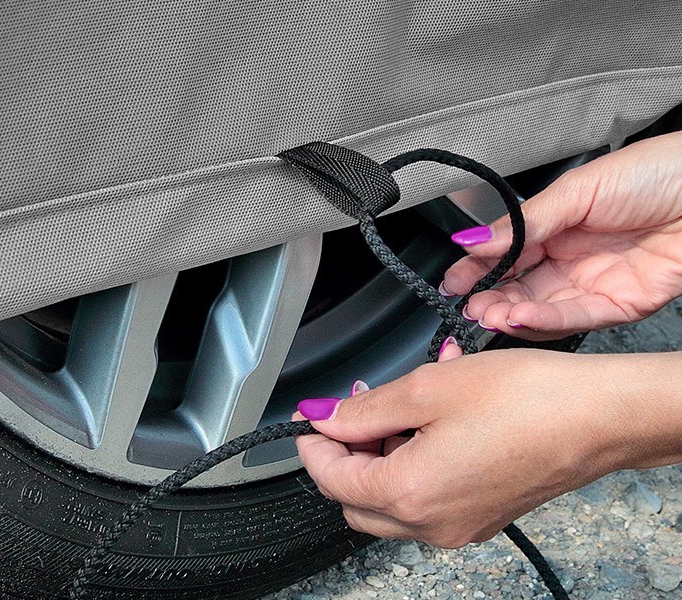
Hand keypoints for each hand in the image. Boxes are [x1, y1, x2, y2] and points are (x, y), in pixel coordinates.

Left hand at [294, 347, 681, 546]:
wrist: (599, 417)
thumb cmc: (526, 400)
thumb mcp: (427, 388)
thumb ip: (365, 408)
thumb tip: (324, 417)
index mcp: (410, 493)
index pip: (332, 479)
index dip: (314, 445)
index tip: (313, 418)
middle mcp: (432, 524)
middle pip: (356, 500)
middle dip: (346, 454)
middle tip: (355, 410)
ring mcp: (459, 525)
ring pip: (392, 500)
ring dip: (383, 454)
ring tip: (404, 402)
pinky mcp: (482, 516)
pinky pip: (428, 497)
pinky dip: (416, 462)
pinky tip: (435, 419)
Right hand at [442, 132, 681, 339]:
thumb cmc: (657, 172)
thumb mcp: (578, 191)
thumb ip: (525, 223)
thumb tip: (475, 240)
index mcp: (557, 226)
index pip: (507, 254)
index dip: (478, 269)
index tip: (452, 281)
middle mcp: (572, 258)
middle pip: (520, 287)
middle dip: (490, 298)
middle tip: (469, 304)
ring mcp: (594, 284)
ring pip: (543, 309)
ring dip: (512, 314)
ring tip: (489, 313)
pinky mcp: (621, 306)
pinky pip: (577, 319)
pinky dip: (546, 321)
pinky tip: (521, 316)